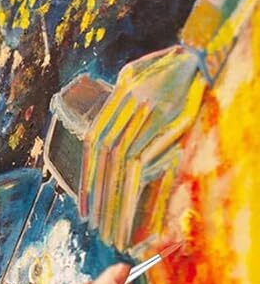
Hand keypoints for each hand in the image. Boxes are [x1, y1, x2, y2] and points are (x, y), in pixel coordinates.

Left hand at [80, 45, 205, 250]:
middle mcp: (131, 105)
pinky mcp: (173, 124)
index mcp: (120, 95)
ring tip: (111, 229)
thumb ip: (118, 105)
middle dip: (98, 195)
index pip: (94, 144)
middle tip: (94, 226)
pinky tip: (133, 209)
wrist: (200, 54)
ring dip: (115, 199)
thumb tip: (99, 139)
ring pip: (123, 164)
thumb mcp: (134, 77)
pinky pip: (147, 163)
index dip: (86, 176)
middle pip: (105, 158)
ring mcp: (151, 114)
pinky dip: (136, 188)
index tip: (83, 205)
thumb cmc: (169, 67)